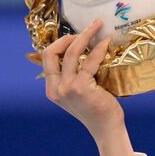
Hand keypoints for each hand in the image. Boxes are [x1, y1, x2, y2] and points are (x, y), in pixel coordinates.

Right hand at [41, 19, 123, 138]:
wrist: (107, 128)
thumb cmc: (96, 108)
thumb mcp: (78, 92)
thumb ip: (72, 75)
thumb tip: (79, 47)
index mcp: (52, 89)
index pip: (47, 58)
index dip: (60, 43)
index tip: (75, 36)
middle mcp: (56, 89)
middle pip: (53, 52)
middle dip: (69, 36)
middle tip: (88, 29)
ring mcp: (67, 88)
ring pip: (72, 53)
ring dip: (86, 36)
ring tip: (98, 27)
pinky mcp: (81, 88)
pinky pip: (89, 61)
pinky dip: (98, 49)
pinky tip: (106, 43)